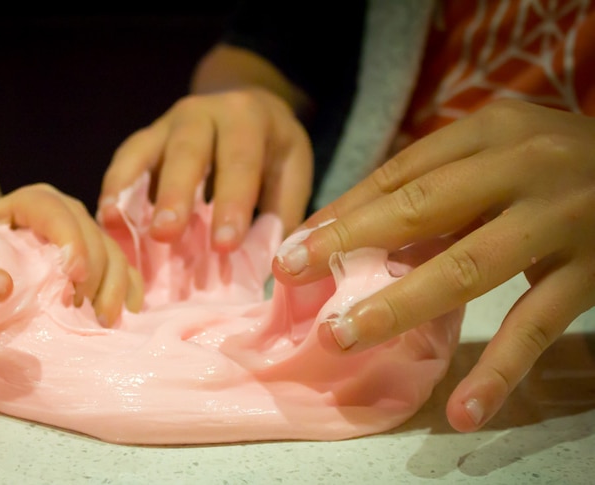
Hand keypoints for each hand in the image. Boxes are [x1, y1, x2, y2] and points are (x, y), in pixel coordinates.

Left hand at [0, 183, 143, 324]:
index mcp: (28, 203)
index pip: (52, 209)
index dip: (69, 238)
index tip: (73, 274)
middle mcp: (63, 213)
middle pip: (90, 232)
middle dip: (96, 271)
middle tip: (88, 309)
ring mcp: (84, 236)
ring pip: (112, 251)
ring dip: (114, 285)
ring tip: (105, 319)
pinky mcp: (98, 259)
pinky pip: (124, 268)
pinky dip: (129, 289)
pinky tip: (126, 313)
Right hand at [98, 87, 311, 251]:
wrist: (247, 105)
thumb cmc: (270, 149)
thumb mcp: (292, 168)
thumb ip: (282, 210)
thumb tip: (274, 261)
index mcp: (246, 118)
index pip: (239, 161)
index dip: (231, 203)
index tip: (224, 245)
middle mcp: (203, 113)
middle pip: (186, 151)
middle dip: (175, 194)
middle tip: (166, 235)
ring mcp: (167, 124)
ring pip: (144, 151)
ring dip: (129, 189)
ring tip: (117, 224)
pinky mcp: (144, 140)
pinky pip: (124, 161)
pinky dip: (113, 189)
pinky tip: (106, 220)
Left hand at [272, 99, 594, 430]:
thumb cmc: (561, 162)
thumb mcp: (501, 149)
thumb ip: (438, 183)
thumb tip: (347, 228)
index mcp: (492, 129)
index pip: (400, 174)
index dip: (342, 212)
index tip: (293, 247)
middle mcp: (525, 164)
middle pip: (419, 209)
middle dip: (346, 243)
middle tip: (289, 275)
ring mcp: (561, 218)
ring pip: (465, 267)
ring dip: (397, 305)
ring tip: (342, 336)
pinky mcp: (594, 271)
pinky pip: (535, 327)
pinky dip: (498, 371)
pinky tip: (463, 410)